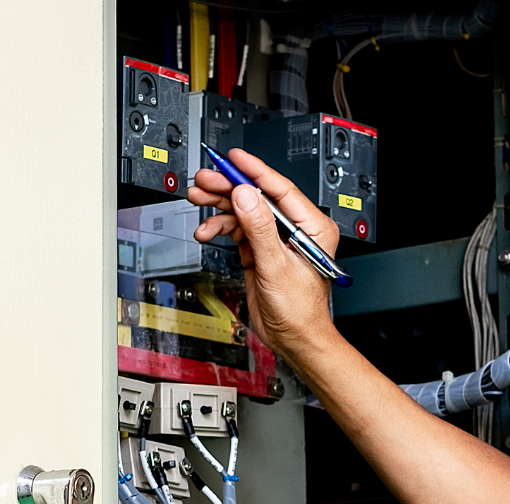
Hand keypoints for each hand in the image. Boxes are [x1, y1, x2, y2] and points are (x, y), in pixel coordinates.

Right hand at [187, 150, 343, 360]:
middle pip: (257, 196)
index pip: (281, 189)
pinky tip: (207, 230)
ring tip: (198, 200)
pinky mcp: (260, 249)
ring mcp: (275, 238)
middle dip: (228, 187)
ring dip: (219, 206)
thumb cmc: (300, 310)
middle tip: (204, 180)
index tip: (234, 158)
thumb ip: (260, 229)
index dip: (255, 171)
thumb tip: (247, 196)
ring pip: (243, 210)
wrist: (293, 338)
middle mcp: (294, 228)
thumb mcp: (277, 266)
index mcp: (312, 227)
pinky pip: (237, 229)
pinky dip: (220, 227)